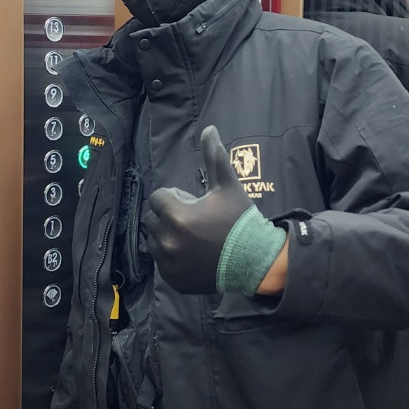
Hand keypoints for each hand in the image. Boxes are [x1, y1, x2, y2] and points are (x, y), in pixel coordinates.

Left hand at [146, 126, 265, 294]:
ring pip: (154, 241)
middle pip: (152, 219)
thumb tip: (208, 128)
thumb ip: (214, 157)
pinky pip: (161, 263)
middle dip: (168, 216)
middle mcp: (167, 241)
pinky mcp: (173, 280)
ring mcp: (169, 264)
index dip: (174, 197)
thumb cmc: (240, 221)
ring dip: (167, 235)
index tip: (193, 203)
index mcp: (177, 216)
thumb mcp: (227, 186)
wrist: (256, 260)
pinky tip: (192, 254)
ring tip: (192, 237)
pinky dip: (171, 258)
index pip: (158, 198)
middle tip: (193, 220)